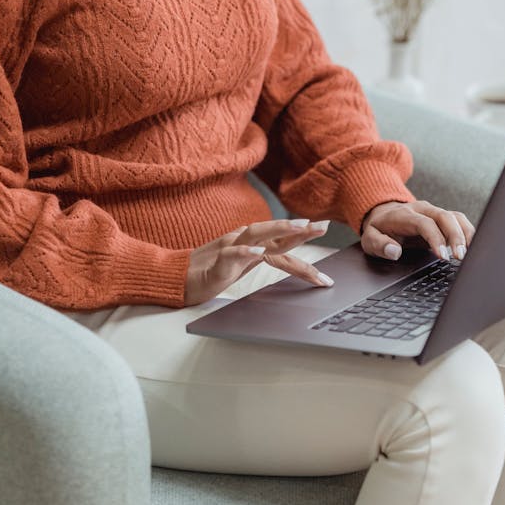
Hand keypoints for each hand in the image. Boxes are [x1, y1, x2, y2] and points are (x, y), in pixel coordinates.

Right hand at [185, 218, 332, 305]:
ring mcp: (230, 248)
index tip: (324, 232)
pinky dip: (245, 252)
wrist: (180, 278)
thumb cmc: (211, 271)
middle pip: (274, 232)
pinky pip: (232, 253)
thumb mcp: (244, 266)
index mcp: (252, 244)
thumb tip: (290, 258)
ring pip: (257, 234)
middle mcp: (243, 241)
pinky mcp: (217, 260)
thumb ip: (263, 257)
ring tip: (300, 228)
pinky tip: (258, 252)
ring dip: (279, 230)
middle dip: (300, 229)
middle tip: (322, 226)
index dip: (303, 237)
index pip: (281, 241)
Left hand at [360, 200, 475, 262]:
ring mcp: (433, 212)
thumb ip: (379, 245)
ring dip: (465, 234)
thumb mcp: (369, 239)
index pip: (424, 223)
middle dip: (455, 236)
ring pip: (455, 217)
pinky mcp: (442, 218)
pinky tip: (472, 247)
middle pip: (444, 216)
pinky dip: (468, 232)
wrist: (383, 214)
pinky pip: (459, 221)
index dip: (436, 238)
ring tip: (470, 253)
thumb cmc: (379, 229)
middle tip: (460, 257)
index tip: (443, 256)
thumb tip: (394, 251)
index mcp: (404, 215)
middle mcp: (422, 210)